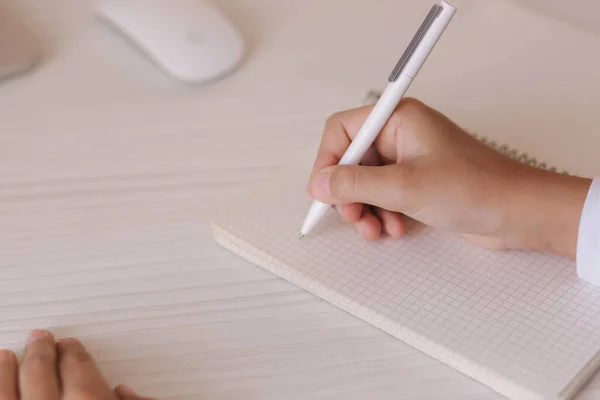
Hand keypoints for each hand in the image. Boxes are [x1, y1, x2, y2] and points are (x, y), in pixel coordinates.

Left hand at [0, 330, 153, 399]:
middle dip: (42, 351)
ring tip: (7, 355)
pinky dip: (0, 387)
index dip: (73, 352)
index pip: (77, 365)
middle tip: (41, 338)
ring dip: (7, 370)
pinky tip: (0, 377)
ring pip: (9, 389)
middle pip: (42, 371)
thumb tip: (128, 394)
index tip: (70, 345)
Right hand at [307, 98, 590, 257]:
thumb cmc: (476, 188)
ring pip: (364, 183)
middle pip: (350, 161)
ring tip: (375, 229)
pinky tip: (394, 228)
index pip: (342, 131)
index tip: (323, 192)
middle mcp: (400, 136)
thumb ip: (355, 184)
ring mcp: (408, 161)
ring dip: (365, 209)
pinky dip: (382, 214)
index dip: (327, 161)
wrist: (518, 213)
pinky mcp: (416, 183)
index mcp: (398, 120)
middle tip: (353, 216)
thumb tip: (319, 183)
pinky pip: (383, 197)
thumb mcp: (405, 187)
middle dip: (348, 193)